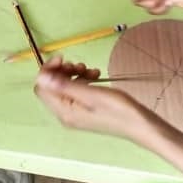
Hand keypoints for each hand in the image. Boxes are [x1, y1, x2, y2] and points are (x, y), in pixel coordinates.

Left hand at [34, 56, 156, 141]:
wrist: (140, 125)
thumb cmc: (119, 110)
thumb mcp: (91, 93)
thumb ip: (64, 85)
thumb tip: (41, 77)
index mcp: (64, 111)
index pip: (42, 87)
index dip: (49, 70)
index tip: (63, 58)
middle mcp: (65, 114)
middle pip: (52, 86)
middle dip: (62, 71)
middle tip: (79, 65)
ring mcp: (75, 113)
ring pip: (64, 87)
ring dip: (74, 74)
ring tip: (90, 70)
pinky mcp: (84, 111)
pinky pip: (75, 92)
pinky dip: (82, 81)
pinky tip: (95, 76)